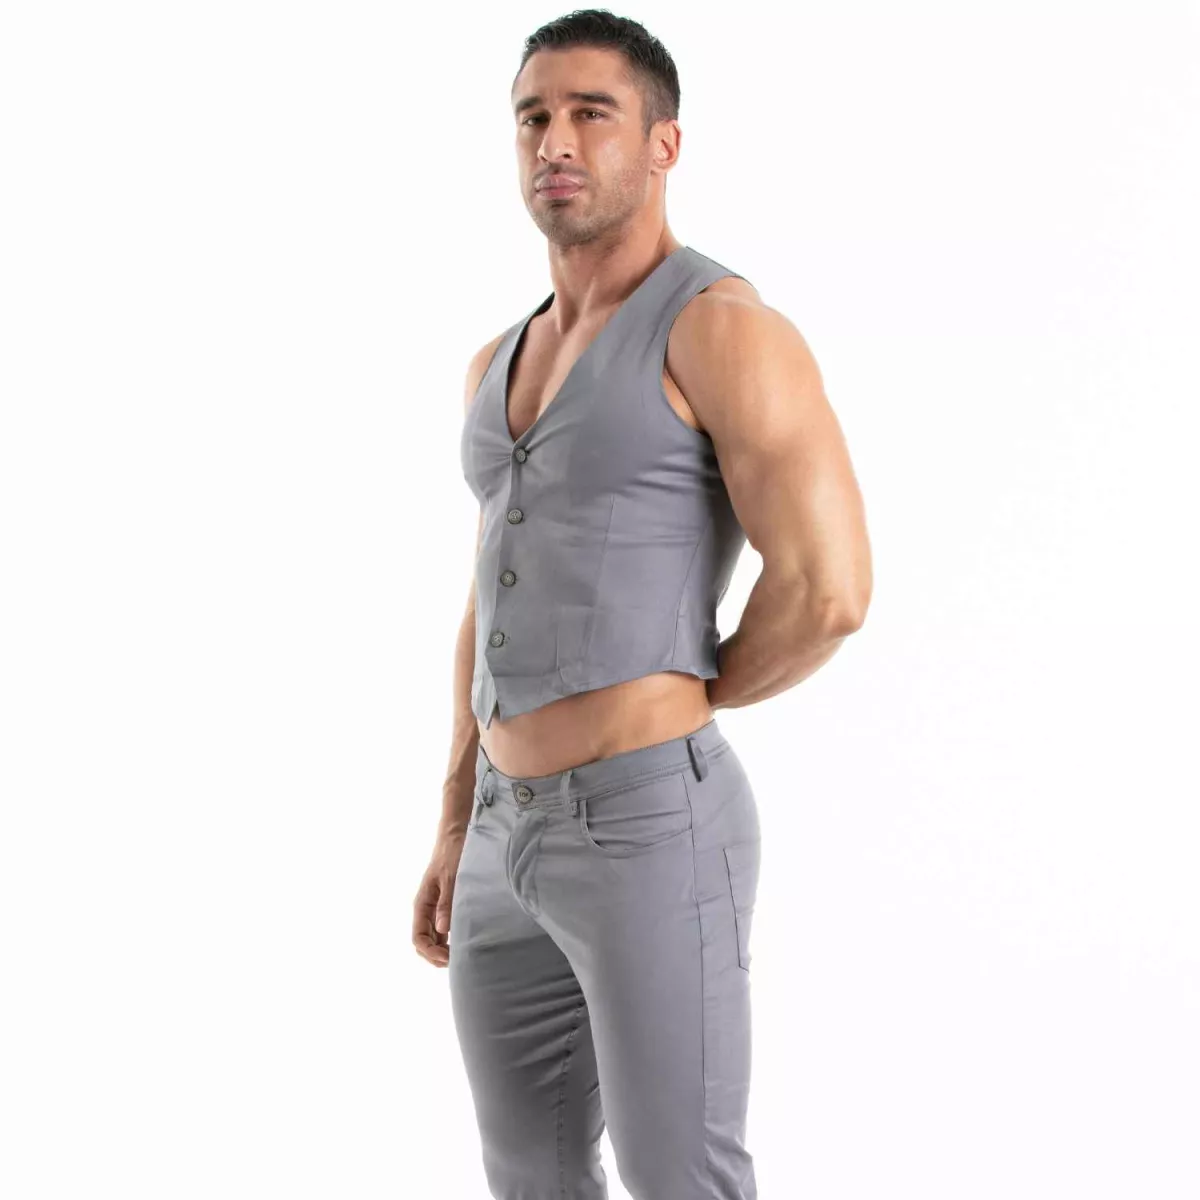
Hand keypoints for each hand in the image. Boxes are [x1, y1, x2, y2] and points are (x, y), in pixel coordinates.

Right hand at [412, 827, 465, 967]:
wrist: (457, 835)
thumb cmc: (452, 854)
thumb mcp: (451, 877)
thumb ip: (446, 902)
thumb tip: (442, 930)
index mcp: (422, 904)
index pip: (418, 938)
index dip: (430, 952)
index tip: (448, 958)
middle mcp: (427, 909)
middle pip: (424, 942)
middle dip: (436, 956)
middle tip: (457, 962)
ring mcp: (436, 908)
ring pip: (433, 938)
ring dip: (442, 949)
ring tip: (461, 956)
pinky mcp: (447, 904)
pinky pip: (443, 929)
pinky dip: (449, 939)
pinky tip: (463, 941)